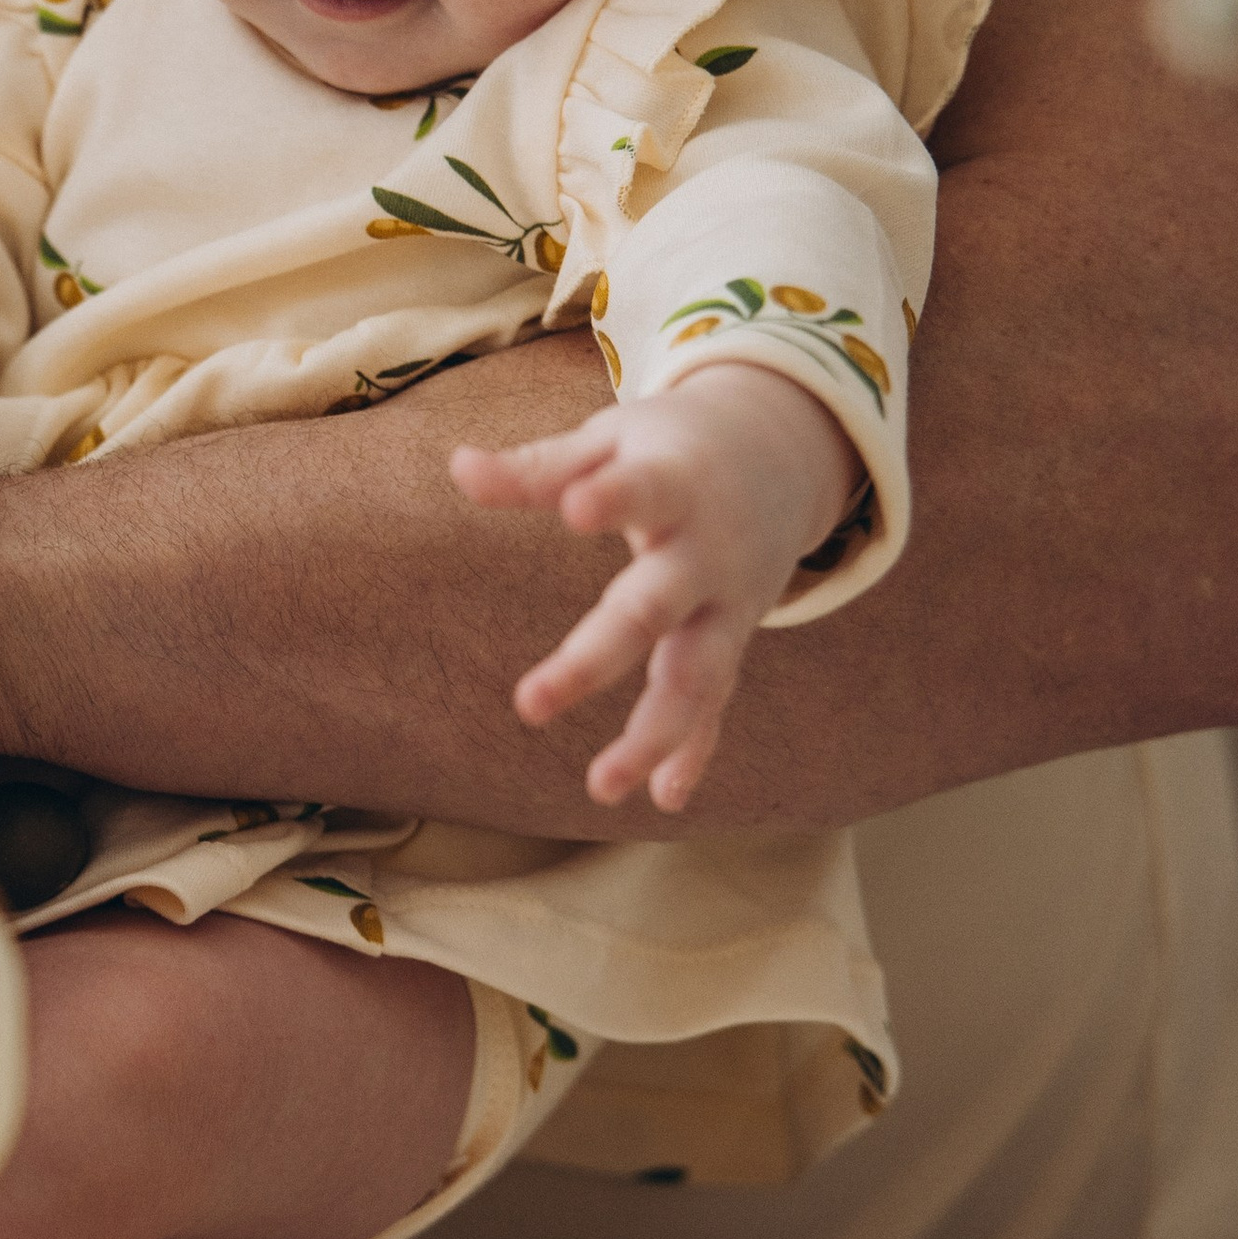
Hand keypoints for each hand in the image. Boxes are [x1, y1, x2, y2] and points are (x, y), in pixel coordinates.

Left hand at [450, 365, 859, 810]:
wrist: (781, 453)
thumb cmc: (671, 448)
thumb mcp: (612, 441)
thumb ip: (539, 467)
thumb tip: (456, 468)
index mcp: (674, 486)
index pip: (643, 491)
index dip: (611, 498)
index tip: (575, 509)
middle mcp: (706, 553)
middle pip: (654, 608)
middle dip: (596, 658)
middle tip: (529, 705)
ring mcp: (726, 604)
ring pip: (696, 676)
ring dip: (654, 733)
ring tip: (602, 787)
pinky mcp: (732, 637)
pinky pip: (715, 702)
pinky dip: (695, 750)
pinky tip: (662, 797)